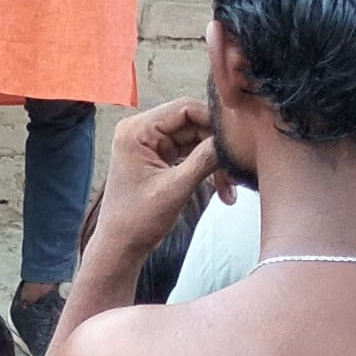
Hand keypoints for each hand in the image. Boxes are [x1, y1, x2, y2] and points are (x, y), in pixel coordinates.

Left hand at [83, 93, 218, 287]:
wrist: (121, 246)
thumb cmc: (138, 220)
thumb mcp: (175, 188)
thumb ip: (203, 159)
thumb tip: (230, 140)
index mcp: (136, 130)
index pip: (184, 108)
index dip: (212, 121)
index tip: (234, 139)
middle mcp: (141, 130)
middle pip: (192, 124)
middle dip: (215, 147)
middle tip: (234, 172)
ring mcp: (151, 144)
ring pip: (195, 140)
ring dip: (213, 161)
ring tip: (229, 188)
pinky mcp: (159, 157)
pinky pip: (190, 153)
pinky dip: (206, 168)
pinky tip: (222, 189)